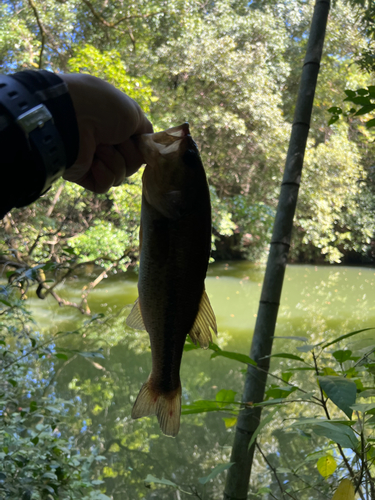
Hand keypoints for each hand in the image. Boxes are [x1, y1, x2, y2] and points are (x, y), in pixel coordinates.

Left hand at [59, 73, 152, 192]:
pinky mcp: (84, 175)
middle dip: (129, 152)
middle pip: (134, 163)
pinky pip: (105, 185)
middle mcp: (106, 142)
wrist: (71, 119)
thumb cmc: (102, 109)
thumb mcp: (134, 113)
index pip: (139, 146)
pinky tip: (93, 161)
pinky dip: (103, 173)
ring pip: (121, 175)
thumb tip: (148, 147)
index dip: (142, 146)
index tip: (141, 141)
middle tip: (115, 139)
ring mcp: (95, 159)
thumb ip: (145, 131)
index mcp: (116, 126)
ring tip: (99, 147)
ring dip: (115, 160)